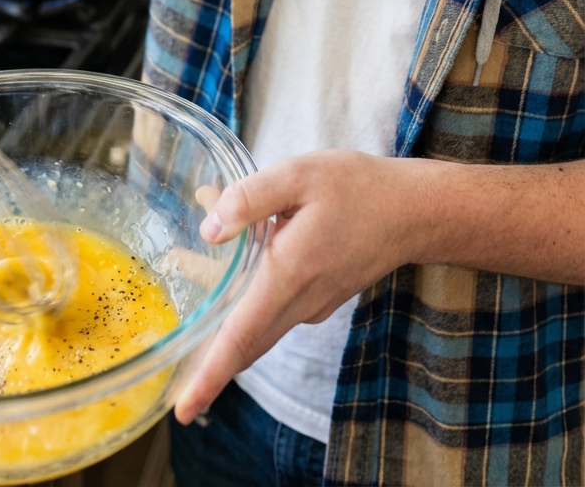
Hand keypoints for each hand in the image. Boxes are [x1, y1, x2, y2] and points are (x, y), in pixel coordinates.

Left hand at [174, 150, 417, 424]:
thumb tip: (209, 229)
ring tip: (185, 266)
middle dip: (206, 361)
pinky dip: (247, 292)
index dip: (209, 375)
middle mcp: (300, 302)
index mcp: (289, 275)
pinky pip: (274, 306)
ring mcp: (312, 305)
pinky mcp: (319, 298)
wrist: (414, 212)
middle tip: (173, 373)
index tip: (183, 411)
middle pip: (243, 343)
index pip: (240, 337)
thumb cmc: (357, 189)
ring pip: (256, 323)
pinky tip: (234, 246)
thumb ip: (248, 199)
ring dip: (222, 312)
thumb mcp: (297, 175)